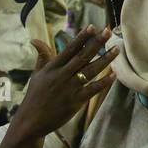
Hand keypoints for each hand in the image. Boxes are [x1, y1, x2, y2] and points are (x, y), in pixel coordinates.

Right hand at [9, 26, 116, 141]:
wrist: (30, 121)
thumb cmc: (34, 96)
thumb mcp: (37, 74)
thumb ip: (42, 56)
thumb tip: (35, 40)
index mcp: (53, 68)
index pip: (70, 49)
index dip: (82, 37)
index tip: (93, 27)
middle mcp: (62, 75)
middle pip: (83, 56)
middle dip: (97, 43)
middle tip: (109, 31)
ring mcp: (69, 88)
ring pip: (91, 70)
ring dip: (105, 59)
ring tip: (116, 49)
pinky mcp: (75, 102)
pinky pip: (92, 89)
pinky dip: (103, 82)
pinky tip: (113, 74)